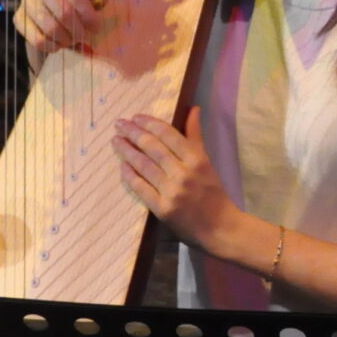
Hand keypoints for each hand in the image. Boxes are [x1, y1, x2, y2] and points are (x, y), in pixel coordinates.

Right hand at [12, 0, 118, 62]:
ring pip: (51, 27)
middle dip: (79, 29)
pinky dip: (52, 46)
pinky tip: (59, 44)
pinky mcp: (18, 19)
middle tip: (85, 36)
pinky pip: (38, 39)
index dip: (88, 13)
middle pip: (64, 12)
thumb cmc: (73, 0)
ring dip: (67, 39)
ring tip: (73, 40)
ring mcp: (26, 1)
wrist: (50, 13)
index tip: (96, 26)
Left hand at [112, 110, 242, 250]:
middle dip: (133, 133)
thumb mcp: (207, 161)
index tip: (135, 116)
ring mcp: (172, 192)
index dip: (150, 123)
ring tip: (116, 141)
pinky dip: (130, 175)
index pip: (168, 135)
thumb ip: (196, 135)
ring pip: (144, 166)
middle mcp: (184, 173)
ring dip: (127, 151)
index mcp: (197, 159)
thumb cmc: (213, 192)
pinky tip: (122, 165)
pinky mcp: (162, 209)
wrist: (220, 228)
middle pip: (153, 148)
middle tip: (119, 124)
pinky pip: (141, 188)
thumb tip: (192, 109)